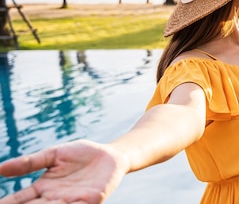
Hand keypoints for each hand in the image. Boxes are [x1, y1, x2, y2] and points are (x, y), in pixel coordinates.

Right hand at [0, 140, 127, 203]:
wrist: (111, 155)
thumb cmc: (82, 154)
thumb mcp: (54, 155)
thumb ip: (30, 162)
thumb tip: (0, 169)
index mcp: (44, 188)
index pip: (20, 199)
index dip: (8, 203)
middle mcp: (54, 199)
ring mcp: (71, 201)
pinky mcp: (89, 201)